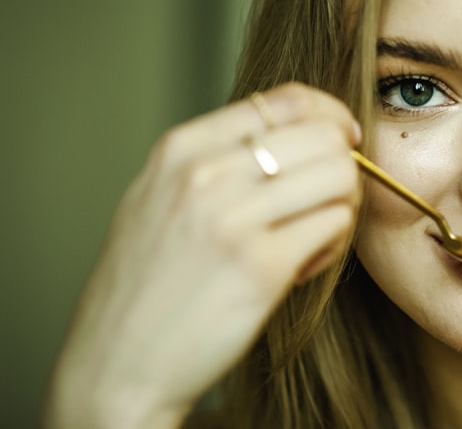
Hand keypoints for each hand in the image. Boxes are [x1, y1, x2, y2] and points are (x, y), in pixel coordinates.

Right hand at [43, 83, 361, 428]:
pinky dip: (333, 246)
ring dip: (342, 207)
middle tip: (329, 198)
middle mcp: (206, 173)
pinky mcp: (262, 266)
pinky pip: (336, 226)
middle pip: (324, 135)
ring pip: (340, 177)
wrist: (116, 364)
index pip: (287, 98)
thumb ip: (217, 155)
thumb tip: (298, 127)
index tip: (340, 142)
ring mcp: (233, 218)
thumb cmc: (148, 283)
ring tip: (313, 237)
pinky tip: (303, 267)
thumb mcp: (160, 194)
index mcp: (182, 148)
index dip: (330, 116)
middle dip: (343, 165)